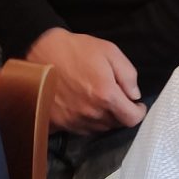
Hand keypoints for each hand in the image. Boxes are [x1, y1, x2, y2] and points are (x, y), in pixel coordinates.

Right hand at [27, 28, 146, 132]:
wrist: (40, 53)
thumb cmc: (76, 49)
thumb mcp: (109, 51)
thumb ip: (128, 74)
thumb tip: (134, 95)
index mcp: (106, 96)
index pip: (131, 119)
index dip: (138, 112)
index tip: (137, 105)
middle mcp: (91, 113)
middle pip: (116, 124)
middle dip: (121, 113)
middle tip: (118, 99)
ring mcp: (74, 120)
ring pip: (99, 128)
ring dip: (105, 118)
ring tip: (100, 101)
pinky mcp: (59, 123)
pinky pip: (81, 129)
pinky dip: (87, 121)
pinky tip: (84, 106)